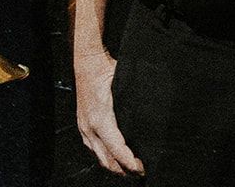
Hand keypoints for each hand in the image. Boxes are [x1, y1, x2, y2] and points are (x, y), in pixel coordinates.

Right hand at [75, 48, 143, 175]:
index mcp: (100, 119)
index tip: (141, 168)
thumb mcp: (125, 84)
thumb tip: (151, 117)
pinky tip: (116, 158)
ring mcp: (84, 128)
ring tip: (131, 169)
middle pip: (107, 159)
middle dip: (124, 169)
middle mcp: (90, 127)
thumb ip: (134, 103)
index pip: (117, 148)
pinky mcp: (83, 126)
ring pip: (99, 157)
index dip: (129, 162)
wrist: (87, 63)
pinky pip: (93, 149)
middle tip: (141, 171)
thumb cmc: (107, 70)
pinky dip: (105, 157)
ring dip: (114, 166)